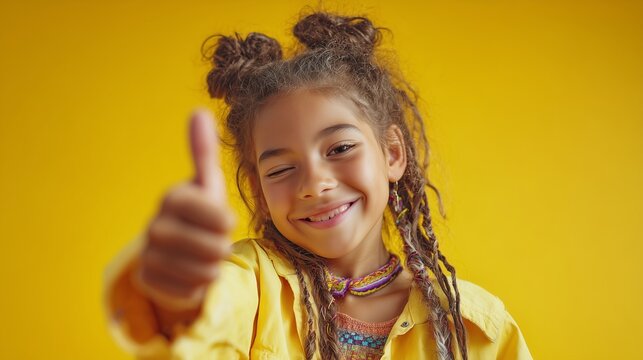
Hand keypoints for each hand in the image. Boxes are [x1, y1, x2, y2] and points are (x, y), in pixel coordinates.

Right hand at [135, 108, 234, 311]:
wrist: (177, 251)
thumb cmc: (200, 214)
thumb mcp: (207, 184)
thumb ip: (204, 152)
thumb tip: (197, 110)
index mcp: (172, 197)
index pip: (217, 215)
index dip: (226, 222)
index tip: (223, 221)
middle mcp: (155, 224)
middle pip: (212, 247)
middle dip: (222, 249)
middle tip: (215, 244)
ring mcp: (148, 254)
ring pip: (202, 272)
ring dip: (212, 269)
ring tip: (205, 259)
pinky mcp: (147, 280)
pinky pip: (188, 292)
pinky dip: (197, 287)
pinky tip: (190, 274)